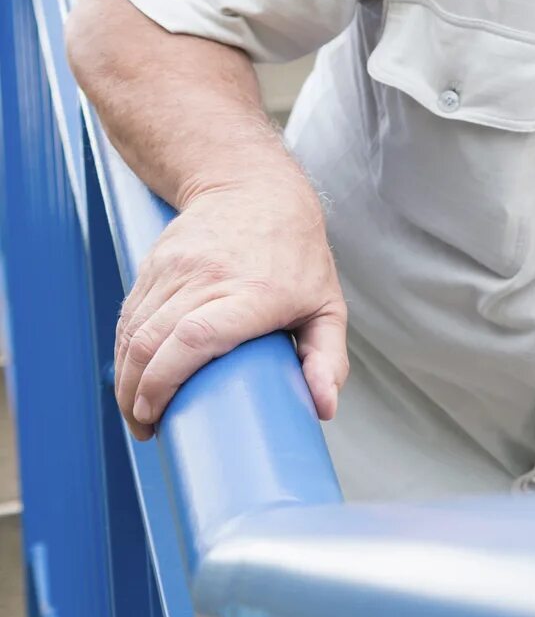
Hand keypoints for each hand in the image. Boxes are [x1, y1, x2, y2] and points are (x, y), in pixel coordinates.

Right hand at [113, 171, 348, 438]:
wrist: (256, 190)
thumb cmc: (297, 255)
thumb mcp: (326, 305)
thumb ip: (328, 358)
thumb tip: (324, 407)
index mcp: (256, 293)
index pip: (197, 337)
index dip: (167, 380)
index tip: (158, 414)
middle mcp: (210, 278)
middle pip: (154, 342)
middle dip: (138, 394)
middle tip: (146, 427)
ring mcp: (177, 268)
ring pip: (134, 331)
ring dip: (125, 378)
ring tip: (137, 411)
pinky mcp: (154, 264)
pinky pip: (129, 315)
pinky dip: (123, 351)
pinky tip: (130, 375)